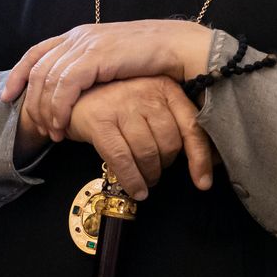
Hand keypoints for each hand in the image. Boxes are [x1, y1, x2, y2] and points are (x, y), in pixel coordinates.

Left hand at [4, 19, 211, 139]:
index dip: (19, 74)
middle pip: (38, 69)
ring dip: (45, 109)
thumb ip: (91, 69)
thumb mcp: (112, 61)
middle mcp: (78, 37)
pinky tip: (62, 124)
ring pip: (48, 78)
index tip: (8, 96)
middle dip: (31, 100)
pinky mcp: (97, 55)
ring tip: (50, 132)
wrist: (179, 46)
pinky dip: (60, 106)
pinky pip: (66, 84)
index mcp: (79, 35)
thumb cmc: (151, 58)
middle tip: (34, 127)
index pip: (36, 52)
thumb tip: (77, 92)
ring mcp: (86, 44)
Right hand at [26, 76, 213, 199]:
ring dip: (148, 176)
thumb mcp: (147, 106)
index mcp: (164, 87)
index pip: (191, 127)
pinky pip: (123, 159)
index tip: (203, 182)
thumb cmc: (114, 105)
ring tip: (144, 180)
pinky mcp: (100, 120)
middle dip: (164, 166)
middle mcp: (145, 91)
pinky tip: (135, 189)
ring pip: (147, 153)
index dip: (200, 159)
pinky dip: (132, 180)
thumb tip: (208, 163)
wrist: (68, 96)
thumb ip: (173, 124)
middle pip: (169, 144)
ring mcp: (121, 104)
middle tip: (155, 172)